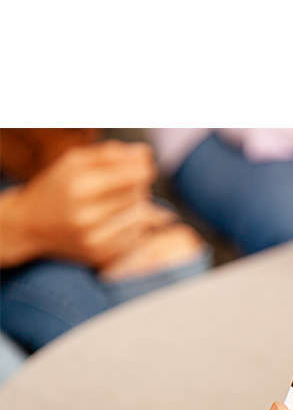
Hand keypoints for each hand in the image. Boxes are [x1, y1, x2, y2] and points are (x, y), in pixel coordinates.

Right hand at [4, 140, 165, 267]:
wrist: (30, 225)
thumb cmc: (58, 188)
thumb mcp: (74, 162)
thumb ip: (109, 155)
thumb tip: (146, 153)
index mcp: (79, 186)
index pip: (129, 176)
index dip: (143, 170)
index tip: (146, 167)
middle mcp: (86, 215)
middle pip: (136, 195)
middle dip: (138, 187)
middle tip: (125, 184)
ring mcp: (95, 238)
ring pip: (140, 218)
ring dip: (139, 207)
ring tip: (121, 200)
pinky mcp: (101, 255)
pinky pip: (135, 238)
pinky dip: (134, 226)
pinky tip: (119, 219)